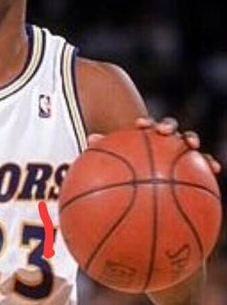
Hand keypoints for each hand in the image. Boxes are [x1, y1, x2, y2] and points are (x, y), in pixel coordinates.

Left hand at [86, 117, 221, 174]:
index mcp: (145, 138)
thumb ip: (104, 151)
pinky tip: (216, 169)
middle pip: (168, 129)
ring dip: (191, 141)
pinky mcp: (192, 163)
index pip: (145, 127)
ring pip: (187, 143)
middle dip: (168, 128)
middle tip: (165, 132)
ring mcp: (178, 150)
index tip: (140, 125)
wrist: (145, 180)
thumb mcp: (114, 163)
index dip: (144, 124)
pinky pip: (202, 164)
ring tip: (194, 146)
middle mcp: (163, 141)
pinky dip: (209, 163)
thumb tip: (89, 139)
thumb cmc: (128, 171)